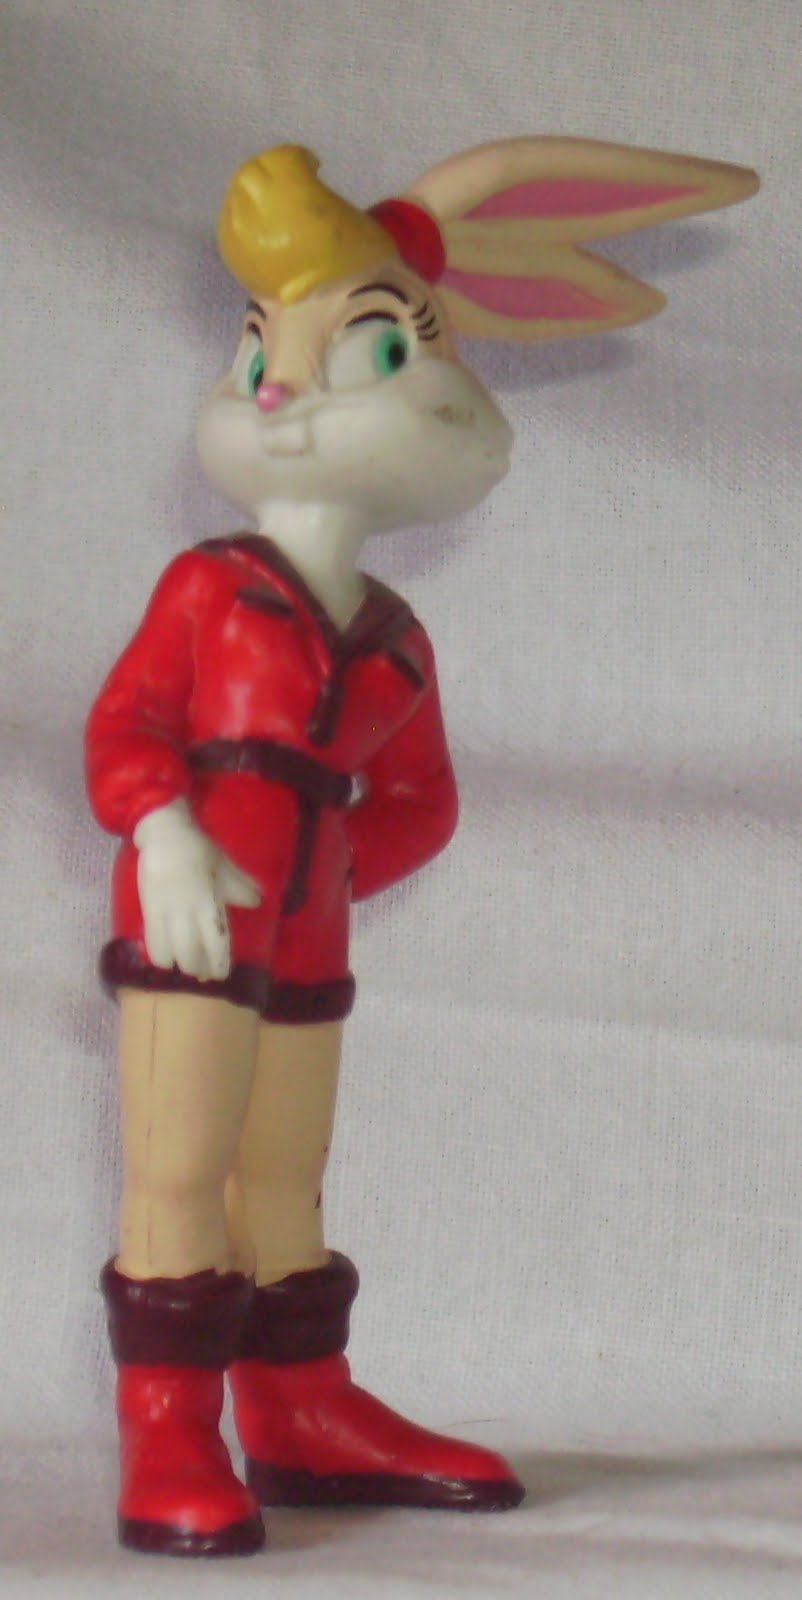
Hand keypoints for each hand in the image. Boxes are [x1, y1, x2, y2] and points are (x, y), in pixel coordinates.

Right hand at [133, 798, 260, 980]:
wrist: (164, 835)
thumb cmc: (198, 849)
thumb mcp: (223, 865)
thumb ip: (239, 886)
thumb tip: (257, 903)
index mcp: (208, 900)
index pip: (215, 940)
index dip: (218, 962)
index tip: (221, 975)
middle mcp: (186, 911)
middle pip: (190, 954)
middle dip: (199, 970)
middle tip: (206, 975)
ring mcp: (164, 912)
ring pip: (170, 954)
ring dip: (179, 966)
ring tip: (186, 967)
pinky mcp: (148, 911)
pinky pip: (151, 943)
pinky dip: (160, 957)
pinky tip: (167, 959)